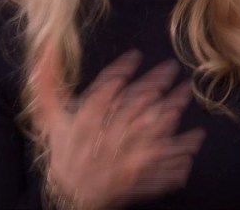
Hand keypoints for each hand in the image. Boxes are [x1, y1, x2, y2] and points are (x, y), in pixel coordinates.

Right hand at [34, 50, 205, 208]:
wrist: (70, 196)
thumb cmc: (64, 152)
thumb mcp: (50, 119)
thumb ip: (47, 82)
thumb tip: (46, 45)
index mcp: (83, 127)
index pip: (100, 95)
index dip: (118, 73)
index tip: (135, 55)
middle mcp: (105, 143)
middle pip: (133, 111)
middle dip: (155, 87)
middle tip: (171, 69)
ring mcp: (123, 163)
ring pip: (151, 135)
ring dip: (171, 114)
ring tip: (185, 94)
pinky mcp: (138, 180)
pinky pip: (162, 166)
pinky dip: (179, 152)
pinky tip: (194, 136)